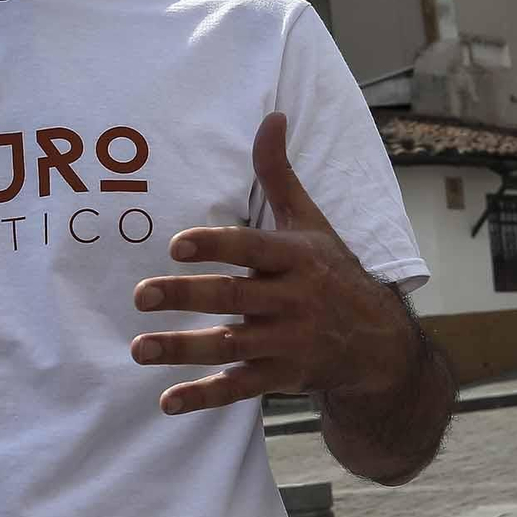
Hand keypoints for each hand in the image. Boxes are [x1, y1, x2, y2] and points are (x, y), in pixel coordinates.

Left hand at [131, 112, 411, 414]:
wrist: (378, 345)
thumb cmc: (333, 272)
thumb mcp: (312, 222)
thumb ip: (280, 174)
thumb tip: (271, 116)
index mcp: (298, 258)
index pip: (253, 248)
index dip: (217, 246)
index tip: (177, 244)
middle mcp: (294, 300)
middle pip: (236, 298)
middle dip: (187, 296)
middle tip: (141, 295)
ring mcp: (288, 342)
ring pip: (231, 346)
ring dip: (183, 348)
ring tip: (138, 349)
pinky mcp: (282, 377)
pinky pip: (239, 389)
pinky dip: (204, 397)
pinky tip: (168, 401)